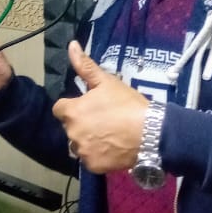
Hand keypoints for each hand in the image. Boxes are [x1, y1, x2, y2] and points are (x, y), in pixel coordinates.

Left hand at [52, 40, 148, 173]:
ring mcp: (82, 151)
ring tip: (109, 135)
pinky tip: (112, 148)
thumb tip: (71, 46)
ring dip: (87, 140)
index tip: (90, 106)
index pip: (60, 108)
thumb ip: (85, 66)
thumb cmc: (128, 104)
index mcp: (72, 111)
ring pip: (78, 144)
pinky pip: (89, 159)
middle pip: (70, 127)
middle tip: (104, 120)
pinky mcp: (93, 166)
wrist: (151, 133)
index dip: (74, 106)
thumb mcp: (107, 82)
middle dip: (82, 123)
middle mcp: (72, 133)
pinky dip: (98, 155)